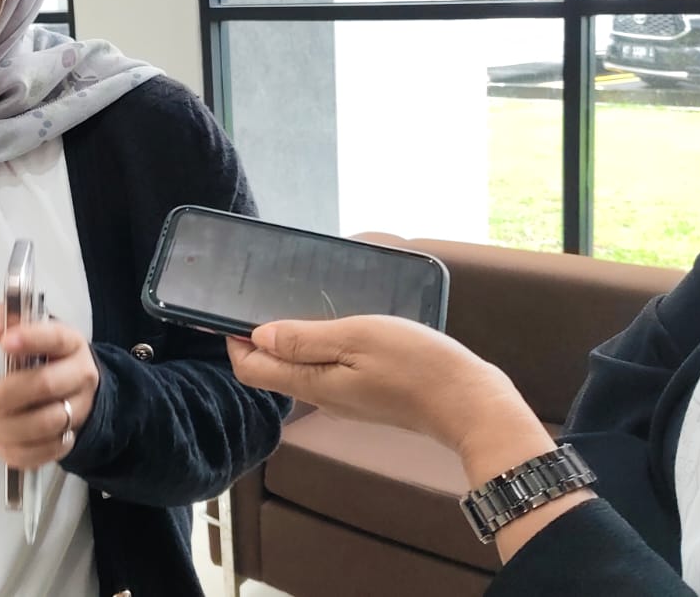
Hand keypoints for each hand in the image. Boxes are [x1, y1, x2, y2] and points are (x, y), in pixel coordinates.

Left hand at [0, 306, 99, 469]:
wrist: (80, 387)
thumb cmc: (46, 355)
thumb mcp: (30, 328)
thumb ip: (6, 319)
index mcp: (71, 344)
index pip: (55, 338)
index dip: (31, 339)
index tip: (4, 344)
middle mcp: (80, 376)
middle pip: (46, 385)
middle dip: (5, 394)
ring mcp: (79, 410)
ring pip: (49, 423)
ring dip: (12, 427)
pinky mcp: (72, 438)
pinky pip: (49, 451)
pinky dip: (21, 453)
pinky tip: (1, 447)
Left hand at [229, 317, 588, 564]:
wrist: (469, 402)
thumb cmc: (416, 366)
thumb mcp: (356, 338)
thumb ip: (306, 339)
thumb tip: (258, 336)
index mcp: (313, 383)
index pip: (251, 370)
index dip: (234, 341)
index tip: (230, 309)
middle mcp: (322, 396)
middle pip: (270, 371)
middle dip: (256, 339)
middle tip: (259, 298)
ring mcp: (344, 398)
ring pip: (299, 370)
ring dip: (287, 341)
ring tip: (295, 304)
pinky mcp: (366, 394)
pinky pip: (326, 370)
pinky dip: (316, 347)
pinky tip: (333, 324)